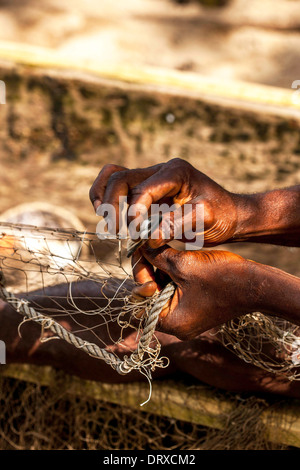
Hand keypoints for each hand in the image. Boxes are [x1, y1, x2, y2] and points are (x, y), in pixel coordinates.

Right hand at [89, 158, 241, 246]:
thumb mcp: (207, 219)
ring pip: (114, 176)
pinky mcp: (147, 188)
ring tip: (105, 219)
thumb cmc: (222, 216)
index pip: (143, 190)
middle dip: (113, 205)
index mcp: (176, 172)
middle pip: (121, 178)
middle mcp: (161, 170)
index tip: (135, 235)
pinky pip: (119, 184)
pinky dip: (107, 196)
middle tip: (116, 231)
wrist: (230, 215)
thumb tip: (149, 237)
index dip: (134, 213)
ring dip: (103, 196)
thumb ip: (178, 225)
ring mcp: (152, 177)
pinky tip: (108, 215)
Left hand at [131, 245, 299, 339]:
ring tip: (162, 250)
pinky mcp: (195, 309)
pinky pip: (176, 293)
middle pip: (151, 296)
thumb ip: (158, 258)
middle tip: (148, 247)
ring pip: (163, 292)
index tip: (141, 251)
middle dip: (150, 271)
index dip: (139, 273)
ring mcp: (187, 318)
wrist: (257, 284)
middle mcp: (177, 326)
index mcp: (171, 322)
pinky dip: (173, 276)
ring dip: (161, 271)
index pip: (141, 300)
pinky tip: (174, 258)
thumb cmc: (222, 277)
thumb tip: (141, 248)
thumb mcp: (184, 265)